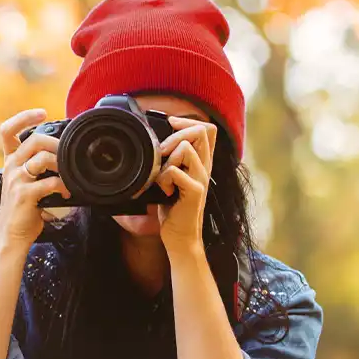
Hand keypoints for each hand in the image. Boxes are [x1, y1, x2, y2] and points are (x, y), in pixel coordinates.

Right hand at [0, 109, 70, 246]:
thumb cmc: (22, 212)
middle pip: (34, 140)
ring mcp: (16, 180)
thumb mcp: (26, 185)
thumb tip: (63, 159)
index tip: (42, 113)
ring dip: (62, 165)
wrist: (11, 237)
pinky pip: (50, 182)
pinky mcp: (24, 194)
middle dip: (56, 144)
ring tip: (69, 177)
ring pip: (43, 158)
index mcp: (10, 163)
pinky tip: (66, 193)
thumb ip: (38, 170)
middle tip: (67, 155)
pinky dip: (63, 186)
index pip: (7, 131)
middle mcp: (10, 168)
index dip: (24, 117)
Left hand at [155, 117, 218, 256]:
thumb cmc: (172, 208)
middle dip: (175, 136)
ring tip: (162, 177)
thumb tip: (151, 143)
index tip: (169, 126)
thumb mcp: (170, 179)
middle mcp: (204, 167)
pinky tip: (164, 191)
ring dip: (167, 159)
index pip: (207, 128)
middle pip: (202, 131)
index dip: (188, 121)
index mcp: (201, 162)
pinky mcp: (195, 192)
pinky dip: (164, 179)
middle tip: (161, 154)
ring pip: (186, 148)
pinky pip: (175, 171)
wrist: (180, 237)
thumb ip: (168, 161)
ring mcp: (201, 179)